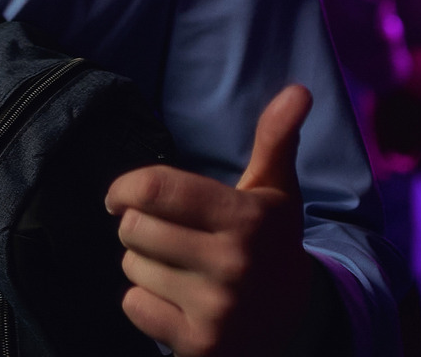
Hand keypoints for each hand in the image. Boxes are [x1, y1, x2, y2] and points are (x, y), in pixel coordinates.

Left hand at [105, 85, 321, 356]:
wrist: (296, 324)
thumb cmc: (270, 244)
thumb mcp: (275, 191)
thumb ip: (276, 138)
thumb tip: (298, 90)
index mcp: (247, 218)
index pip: (153, 189)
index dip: (124, 188)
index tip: (122, 196)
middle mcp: (234, 263)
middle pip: (134, 229)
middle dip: (140, 229)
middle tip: (168, 238)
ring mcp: (219, 309)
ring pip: (132, 268)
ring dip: (144, 267)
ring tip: (179, 270)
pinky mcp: (202, 345)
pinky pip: (134, 306)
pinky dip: (145, 304)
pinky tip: (178, 303)